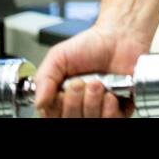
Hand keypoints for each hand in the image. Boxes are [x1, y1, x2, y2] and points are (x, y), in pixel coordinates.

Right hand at [33, 24, 151, 117]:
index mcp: (62, 97)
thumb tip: (39, 103)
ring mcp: (99, 109)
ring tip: (97, 84)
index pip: (52, 115)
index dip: (56, 107)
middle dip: (74, 103)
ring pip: (90, 122)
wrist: (119, 37)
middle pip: (70, 121)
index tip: (62, 91)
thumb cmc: (91, 46)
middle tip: (80, 83)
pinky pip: (111, 121)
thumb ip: (45, 78)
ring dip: (92, 103)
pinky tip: (110, 95)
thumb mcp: (58, 57)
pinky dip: (109, 110)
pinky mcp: (120, 109)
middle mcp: (80, 106)